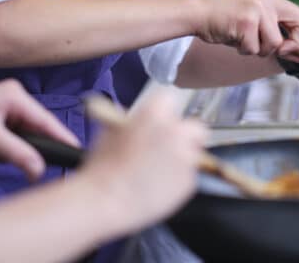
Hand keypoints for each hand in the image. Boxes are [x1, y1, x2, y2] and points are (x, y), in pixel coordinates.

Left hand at [0, 79, 77, 180]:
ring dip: (10, 149)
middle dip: (26, 147)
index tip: (76, 151)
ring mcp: (5, 109)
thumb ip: (17, 153)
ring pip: (22, 137)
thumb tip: (39, 169)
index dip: (61, 136)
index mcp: (16, 95)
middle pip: (35, 129)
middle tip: (18, 160)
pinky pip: (10, 139)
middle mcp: (14, 98)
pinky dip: (1, 149)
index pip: (46, 120)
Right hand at [81, 89, 206, 231]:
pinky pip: (189, 176)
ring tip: (158, 169)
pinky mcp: (188, 181)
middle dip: (183, 135)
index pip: (171, 99)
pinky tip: (158, 184)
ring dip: (181, 158)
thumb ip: (132, 121)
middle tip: (166, 146)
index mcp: (156, 112)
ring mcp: (185, 156)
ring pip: (193, 152)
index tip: (160, 121)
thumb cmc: (104, 166)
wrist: (106, 198)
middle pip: (193, 126)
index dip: (163, 112)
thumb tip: (136, 121)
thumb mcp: (112, 130)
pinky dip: (178, 180)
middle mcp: (176, 131)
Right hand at [196, 0, 298, 57]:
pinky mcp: (246, 21)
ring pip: (273, 45)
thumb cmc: (225, 18)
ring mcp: (258, 9)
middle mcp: (268, 0)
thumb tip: (297, 51)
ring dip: (257, 49)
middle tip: (277, 50)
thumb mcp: (254, 16)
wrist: (198, 12)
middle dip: (289, 47)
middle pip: (296, 31)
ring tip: (242, 37)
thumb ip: (274, 28)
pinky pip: (253, 48)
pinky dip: (242, 49)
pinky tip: (232, 37)